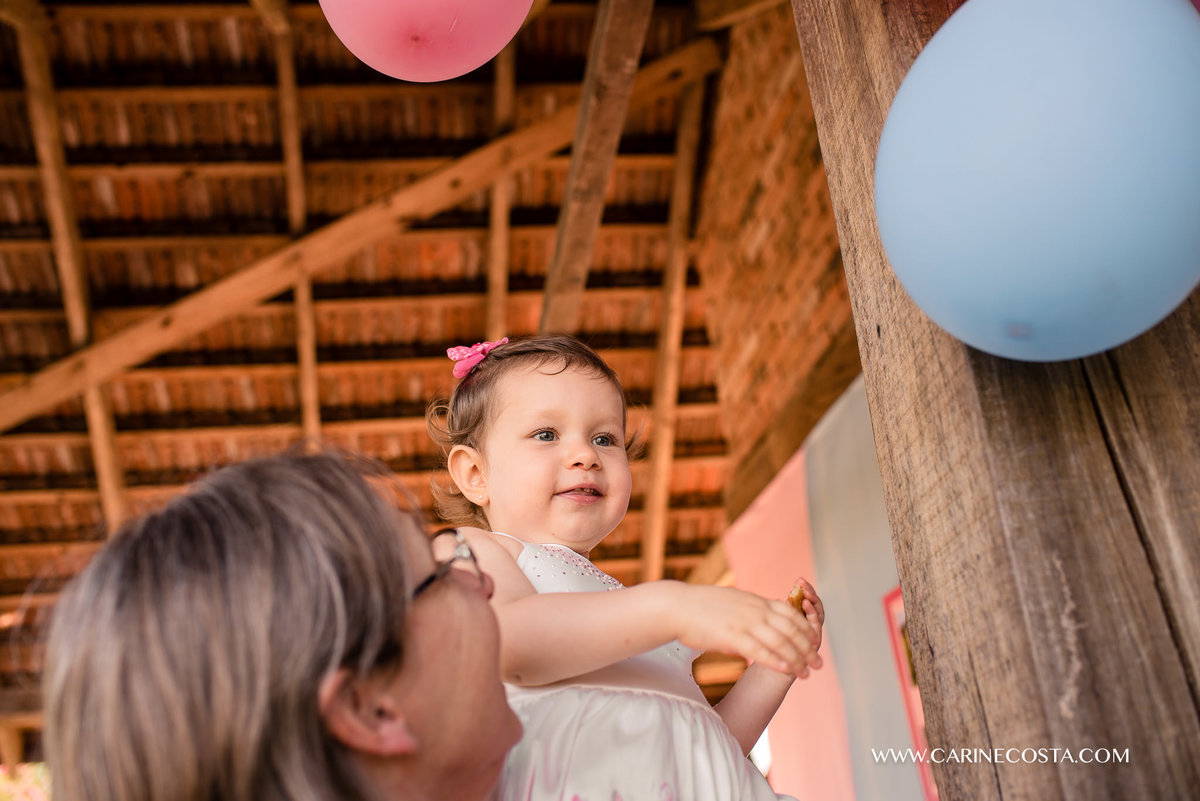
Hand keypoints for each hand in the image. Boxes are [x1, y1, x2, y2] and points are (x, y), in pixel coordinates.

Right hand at [664, 583, 821, 676]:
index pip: (791, 614)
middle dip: (808, 648)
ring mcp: (745, 622)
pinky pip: (759, 650)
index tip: (816, 642)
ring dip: (796, 659)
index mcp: (756, 602)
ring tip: (805, 673)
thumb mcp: (733, 601)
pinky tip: (785, 670)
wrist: (677, 606)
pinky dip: (775, 660)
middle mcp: (755, 610)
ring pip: (780, 642)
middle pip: (791, 629)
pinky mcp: (732, 636)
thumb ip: (750, 610)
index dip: (806, 628)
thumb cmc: (701, 606)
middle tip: (818, 664)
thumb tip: (761, 621)